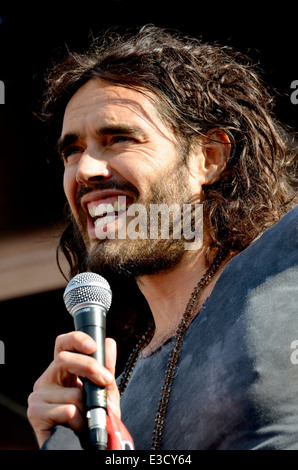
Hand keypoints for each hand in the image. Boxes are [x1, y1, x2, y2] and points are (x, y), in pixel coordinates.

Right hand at [27, 331, 119, 447]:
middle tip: (106, 380)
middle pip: (63, 359)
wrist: (85, 448)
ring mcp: (38, 396)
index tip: (92, 346)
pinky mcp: (36, 413)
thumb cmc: (91, 420)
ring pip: (71, 390)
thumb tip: (109, 343)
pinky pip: (68, 410)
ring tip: (87, 418)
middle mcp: (47, 379)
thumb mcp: (104, 392)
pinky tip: (77, 428)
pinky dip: (80, 421)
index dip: (76, 339)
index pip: (62, 345)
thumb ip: (106, 369)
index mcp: (62, 371)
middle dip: (90, 367)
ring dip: (87, 407)